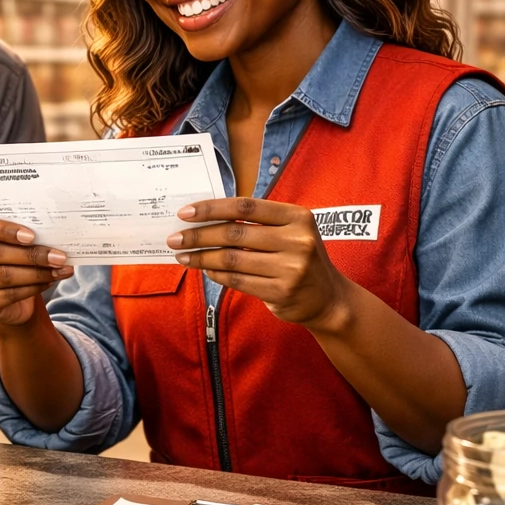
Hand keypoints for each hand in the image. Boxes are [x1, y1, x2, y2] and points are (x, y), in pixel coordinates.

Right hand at [0, 216, 72, 326]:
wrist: (7, 296)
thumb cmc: (10, 259)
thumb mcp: (12, 243)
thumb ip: (22, 236)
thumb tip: (51, 234)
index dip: (4, 230)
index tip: (31, 236)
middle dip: (31, 255)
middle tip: (59, 256)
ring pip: (3, 276)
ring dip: (37, 273)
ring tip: (59, 270)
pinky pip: (7, 295)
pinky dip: (32, 289)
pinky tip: (48, 282)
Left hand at [167, 197, 353, 332]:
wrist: (328, 298)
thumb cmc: (300, 258)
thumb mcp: (289, 231)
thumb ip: (257, 223)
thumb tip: (206, 219)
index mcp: (297, 217)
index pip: (246, 206)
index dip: (212, 208)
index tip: (185, 212)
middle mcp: (297, 240)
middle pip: (234, 232)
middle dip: (199, 235)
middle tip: (175, 238)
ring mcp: (291, 268)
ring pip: (232, 259)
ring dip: (202, 257)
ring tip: (183, 256)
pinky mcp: (282, 292)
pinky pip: (238, 281)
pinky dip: (216, 274)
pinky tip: (204, 270)